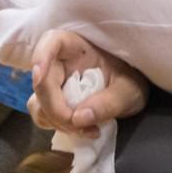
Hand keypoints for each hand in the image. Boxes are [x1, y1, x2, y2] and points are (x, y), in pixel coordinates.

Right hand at [26, 28, 149, 138]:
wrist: (133, 89)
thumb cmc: (133, 78)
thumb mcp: (130, 90)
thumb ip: (109, 103)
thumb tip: (78, 118)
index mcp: (79, 47)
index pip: (52, 41)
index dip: (41, 56)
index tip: (39, 78)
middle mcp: (62, 61)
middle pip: (42, 81)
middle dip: (55, 108)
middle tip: (81, 126)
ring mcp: (56, 81)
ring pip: (38, 101)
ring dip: (55, 120)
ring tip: (87, 130)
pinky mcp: (55, 99)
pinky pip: (44, 114)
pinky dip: (57, 125)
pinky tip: (82, 130)